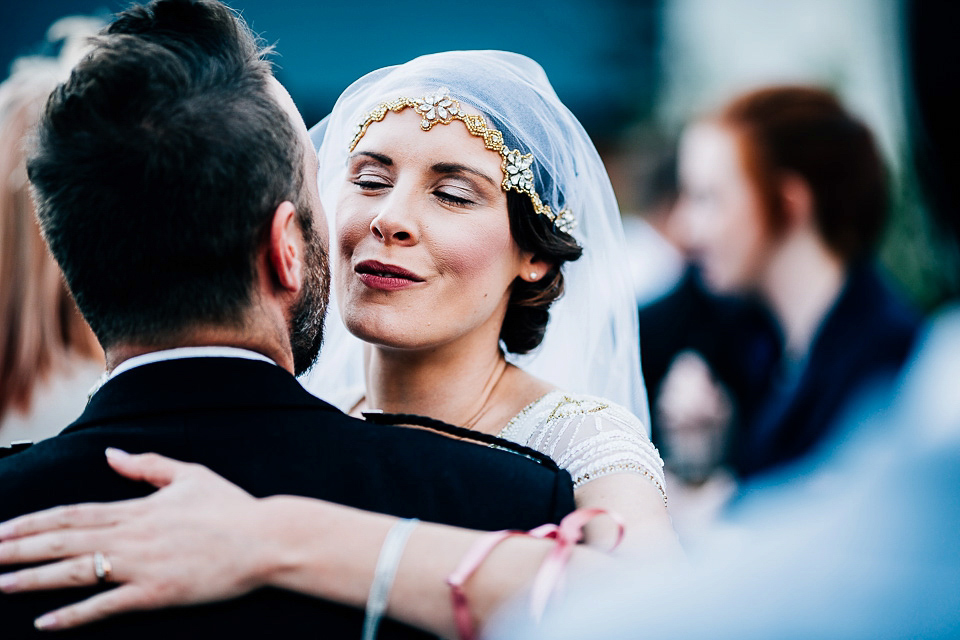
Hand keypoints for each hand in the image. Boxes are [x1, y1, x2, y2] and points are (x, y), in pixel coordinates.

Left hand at [0, 449, 267, 630]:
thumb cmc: (232, 507)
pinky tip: (45, 622)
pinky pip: (106, 605)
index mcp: (137, 508)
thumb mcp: (190, 475)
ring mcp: (142, 565)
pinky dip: (74, 614)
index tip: (1, 528)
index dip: (33, 522)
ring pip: (75, 571)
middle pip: (63, 540)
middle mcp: (132, 535)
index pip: (72, 513)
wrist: (266, 538)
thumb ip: (147, 465)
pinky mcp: (156, 593)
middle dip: (18, 547)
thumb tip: (111, 453)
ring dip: (32, 578)